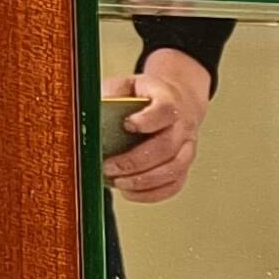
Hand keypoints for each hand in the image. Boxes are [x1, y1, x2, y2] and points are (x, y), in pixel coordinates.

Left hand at [106, 47, 213, 202]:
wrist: (176, 102)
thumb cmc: (146, 96)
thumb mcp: (127, 84)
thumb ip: (111, 93)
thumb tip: (92, 111)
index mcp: (168, 99)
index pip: (166, 109)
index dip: (148, 120)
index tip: (127, 125)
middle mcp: (182, 125)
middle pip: (167, 146)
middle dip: (135, 161)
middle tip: (109, 167)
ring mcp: (186, 147)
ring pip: (174, 169)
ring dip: (143, 180)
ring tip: (118, 183)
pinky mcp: (183, 166)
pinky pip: (174, 185)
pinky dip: (151, 193)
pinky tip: (130, 192)